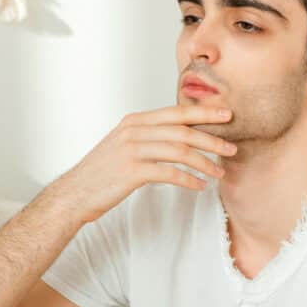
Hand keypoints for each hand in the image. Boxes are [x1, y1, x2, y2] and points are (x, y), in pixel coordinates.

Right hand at [55, 105, 236, 223]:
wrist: (74, 193)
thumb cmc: (102, 173)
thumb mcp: (124, 145)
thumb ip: (148, 137)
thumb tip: (179, 137)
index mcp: (134, 121)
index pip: (176, 113)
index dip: (204, 113)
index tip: (226, 115)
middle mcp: (133, 131)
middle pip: (182, 130)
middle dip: (211, 138)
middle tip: (232, 147)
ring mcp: (131, 150)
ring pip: (179, 151)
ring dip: (204, 162)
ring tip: (220, 171)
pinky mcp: (131, 171)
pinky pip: (169, 173)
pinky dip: (189, 179)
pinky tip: (200, 185)